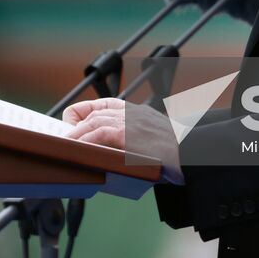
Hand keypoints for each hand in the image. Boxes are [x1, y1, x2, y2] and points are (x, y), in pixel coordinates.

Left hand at [64, 97, 184, 183]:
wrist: (191, 153)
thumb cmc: (177, 151)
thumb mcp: (155, 137)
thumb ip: (138, 137)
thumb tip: (120, 152)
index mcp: (138, 111)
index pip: (105, 104)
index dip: (85, 112)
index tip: (75, 121)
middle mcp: (131, 113)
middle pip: (95, 113)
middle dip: (76, 124)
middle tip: (66, 137)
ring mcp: (129, 122)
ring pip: (93, 123)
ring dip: (76, 134)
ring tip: (67, 144)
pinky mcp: (126, 135)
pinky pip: (97, 135)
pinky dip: (84, 141)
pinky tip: (77, 148)